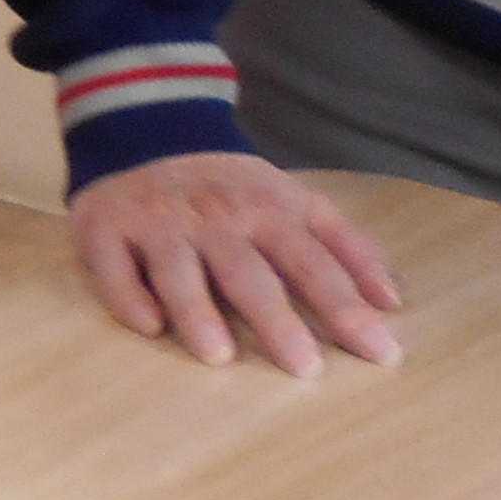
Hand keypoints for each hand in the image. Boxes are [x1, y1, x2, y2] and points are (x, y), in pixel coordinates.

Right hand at [67, 150, 403, 377]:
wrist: (145, 132)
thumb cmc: (230, 189)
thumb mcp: (296, 201)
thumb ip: (347, 246)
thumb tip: (392, 301)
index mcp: (270, 210)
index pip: (315, 264)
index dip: (348, 308)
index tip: (380, 353)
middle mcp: (217, 218)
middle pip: (251, 274)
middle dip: (279, 319)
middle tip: (305, 367)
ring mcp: (160, 223)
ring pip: (180, 271)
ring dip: (199, 311)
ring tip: (219, 356)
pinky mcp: (107, 229)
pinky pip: (115, 268)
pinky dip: (129, 296)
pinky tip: (147, 325)